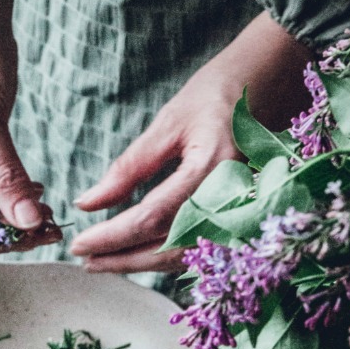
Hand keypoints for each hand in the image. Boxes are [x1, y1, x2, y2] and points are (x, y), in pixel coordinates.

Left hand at [70, 12, 310, 272]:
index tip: (79, 243)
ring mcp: (242, 213)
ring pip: (184, 256)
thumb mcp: (168, 124)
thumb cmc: (216, 97)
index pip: (151, 217)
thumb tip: (87, 203)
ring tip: (101, 261)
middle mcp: (232, 198)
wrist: (270, 85)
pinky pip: (199, 250)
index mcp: (213, 168)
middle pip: (167, 246)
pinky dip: (164, 256)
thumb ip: (128, 168)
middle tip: (84, 259)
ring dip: (140, 263)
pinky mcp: (241, 219)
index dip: (112, 237)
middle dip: (121, 258)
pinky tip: (136, 254)